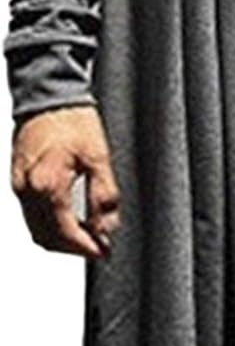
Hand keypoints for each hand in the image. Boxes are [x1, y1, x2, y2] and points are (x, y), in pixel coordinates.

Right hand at [10, 106, 120, 259]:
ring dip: (60, 238)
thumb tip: (107, 227)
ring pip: (36, 229)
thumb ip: (103, 195)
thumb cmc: (71, 118)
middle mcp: (27, 189)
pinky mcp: (16, 179)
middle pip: (47, 237)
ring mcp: (18, 185)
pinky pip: (30, 213)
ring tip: (87, 234)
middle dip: (73, 248)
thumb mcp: (98, 156)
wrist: (48, 94)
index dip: (86, 248)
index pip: (65, 233)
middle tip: (98, 245)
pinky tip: (68, 217)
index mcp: (47, 185)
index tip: (104, 251)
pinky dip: (49, 223)